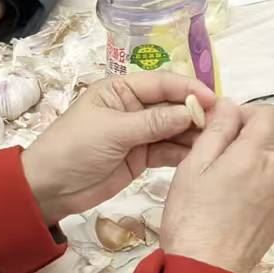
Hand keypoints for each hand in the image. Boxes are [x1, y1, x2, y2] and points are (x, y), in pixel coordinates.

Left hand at [20, 73, 214, 224]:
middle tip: (224, 123)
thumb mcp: (113, 131)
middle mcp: (134, 107)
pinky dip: (184, 153)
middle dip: (196, 113)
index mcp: (121, 90)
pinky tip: (203, 156)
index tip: (213, 100)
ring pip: (174, 129)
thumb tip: (191, 112)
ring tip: (219, 141)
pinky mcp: (142, 157)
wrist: (49, 189)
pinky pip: (169, 150)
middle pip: (173, 105)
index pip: (163, 83)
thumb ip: (154, 122)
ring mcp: (139, 133)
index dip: (189, 90)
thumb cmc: (73, 149)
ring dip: (194, 134)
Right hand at [157, 99, 273, 272]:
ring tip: (228, 172)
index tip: (226, 125)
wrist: (205, 271)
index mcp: (256, 156)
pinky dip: (263, 177)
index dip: (249, 112)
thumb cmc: (191, 217)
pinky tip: (235, 196)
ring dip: (262, 153)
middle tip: (229, 142)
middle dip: (261, 127)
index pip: (272, 113)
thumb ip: (216, 131)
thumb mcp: (194, 167)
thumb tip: (230, 105)